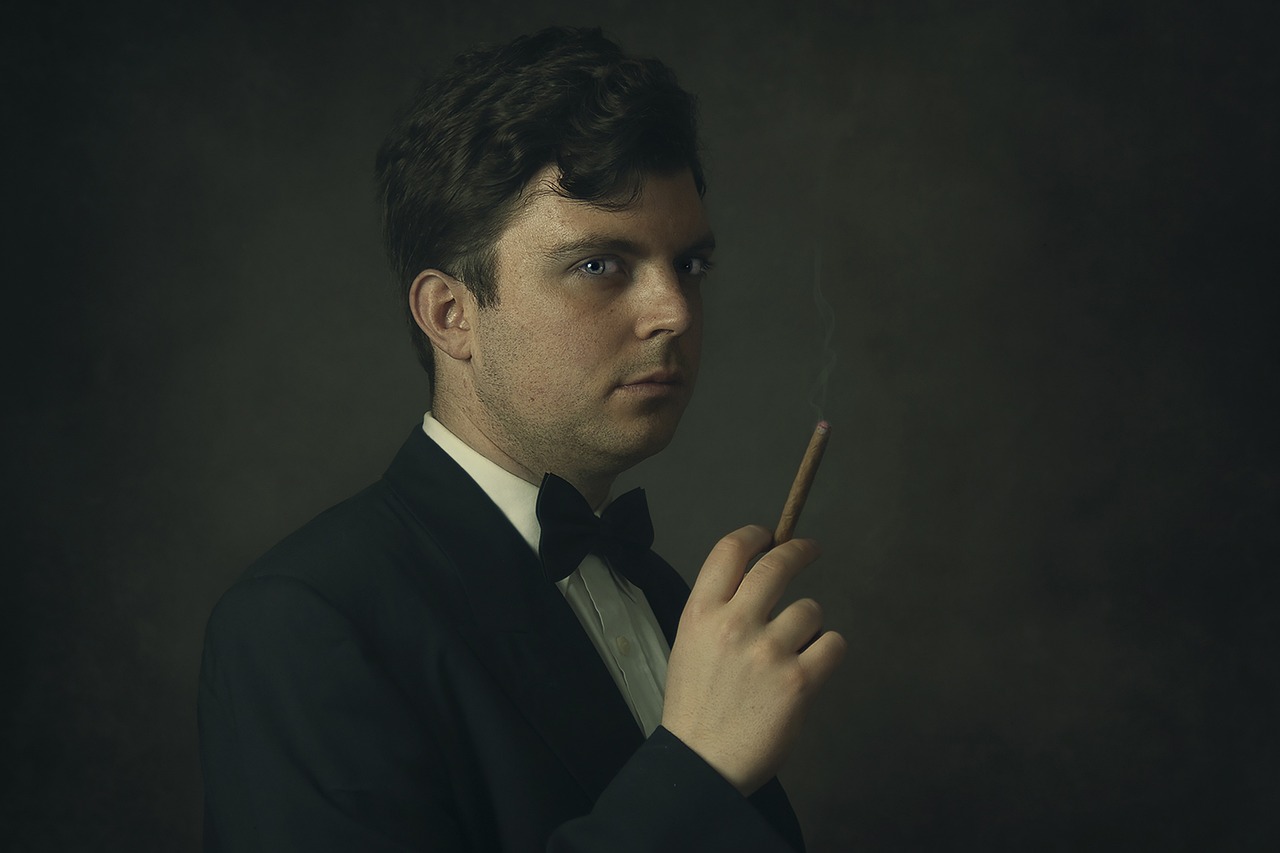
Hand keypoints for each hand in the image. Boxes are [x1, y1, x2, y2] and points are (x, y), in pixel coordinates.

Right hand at [661, 525, 846, 794]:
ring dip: (809, 625)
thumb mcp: (689, 645)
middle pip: (776, 565)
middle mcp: (734, 624)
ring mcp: (769, 651)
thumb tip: (755, 582)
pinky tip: (812, 667)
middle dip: (799, 551)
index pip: (730, 551)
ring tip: (794, 650)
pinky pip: (833, 644)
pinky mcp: (799, 681)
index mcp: (700, 614)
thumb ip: (718, 613)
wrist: (701, 765)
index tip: (770, 536)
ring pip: (811, 610)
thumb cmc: (695, 708)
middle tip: (811, 549)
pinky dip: (828, 652)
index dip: (755, 536)